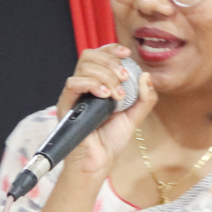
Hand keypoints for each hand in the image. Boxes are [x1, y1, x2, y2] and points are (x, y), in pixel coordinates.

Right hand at [56, 44, 155, 177]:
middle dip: (110, 62)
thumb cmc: (112, 140)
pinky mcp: (65, 105)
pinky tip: (104, 95)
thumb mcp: (135, 116)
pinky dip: (91, 84)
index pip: (99, 55)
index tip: (127, 53)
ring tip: (117, 94)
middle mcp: (84, 86)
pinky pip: (73, 83)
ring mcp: (74, 95)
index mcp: (98, 84)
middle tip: (125, 78)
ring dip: (105, 76)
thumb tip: (146, 75)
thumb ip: (145, 98)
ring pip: (83, 67)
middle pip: (89, 55)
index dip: (112, 49)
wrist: (99, 162)